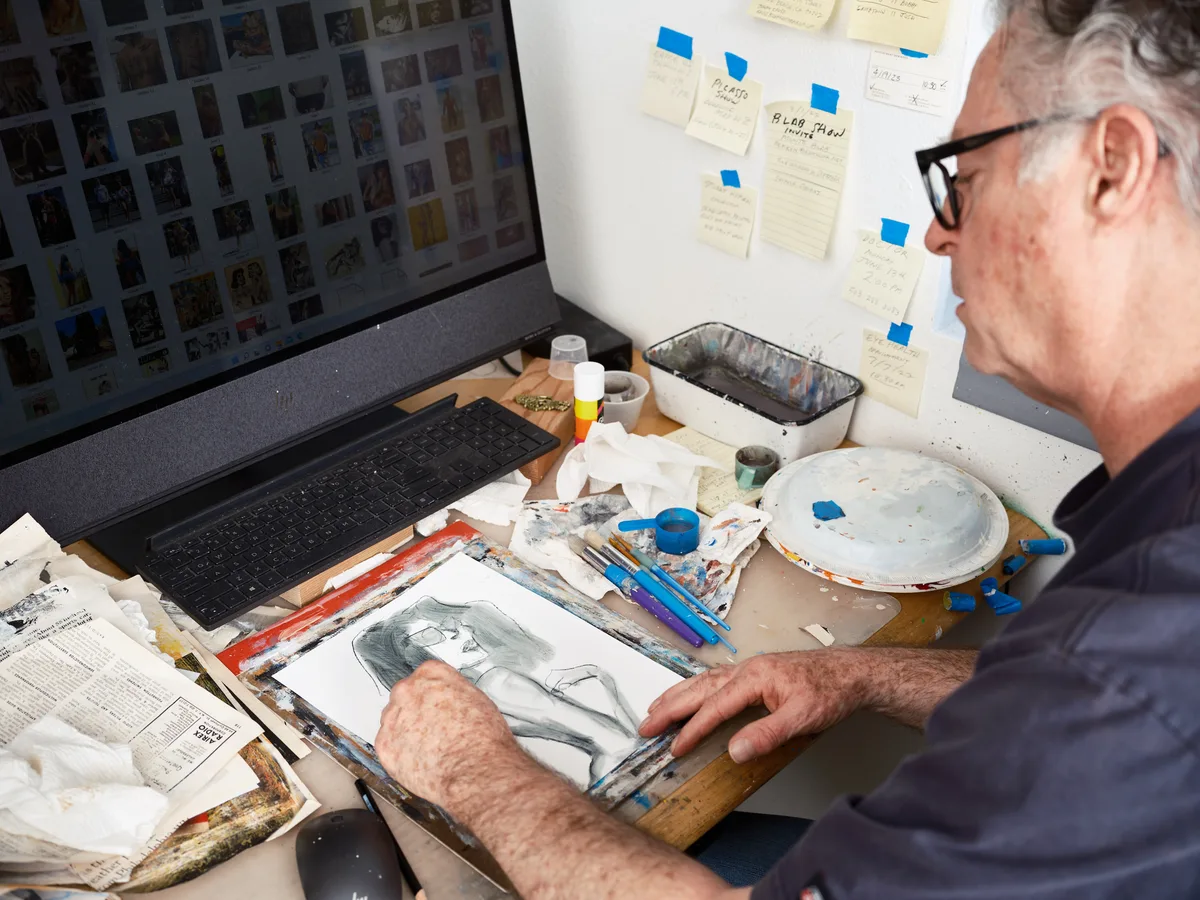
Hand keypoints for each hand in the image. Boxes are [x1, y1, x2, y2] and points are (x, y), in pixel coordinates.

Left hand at [375, 661, 518, 811]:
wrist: (473, 769)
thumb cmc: (482, 738)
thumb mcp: (477, 699)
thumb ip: (453, 693)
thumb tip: (450, 702)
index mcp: (431, 674)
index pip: (424, 676)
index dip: (432, 695)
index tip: (437, 705)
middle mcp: (408, 690)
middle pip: (405, 696)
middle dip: (416, 711)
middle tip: (433, 729)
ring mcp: (393, 717)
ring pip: (393, 720)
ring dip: (406, 731)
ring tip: (428, 748)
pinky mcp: (384, 744)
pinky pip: (387, 745)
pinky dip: (400, 753)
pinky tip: (419, 759)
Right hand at [638, 650, 867, 763]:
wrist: (850, 673)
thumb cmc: (829, 692)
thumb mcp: (802, 718)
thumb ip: (767, 734)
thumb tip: (734, 751)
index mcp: (754, 678)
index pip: (715, 707)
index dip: (693, 729)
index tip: (674, 747)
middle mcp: (746, 669)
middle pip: (699, 689)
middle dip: (670, 708)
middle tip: (646, 725)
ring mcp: (750, 669)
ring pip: (704, 681)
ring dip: (677, 695)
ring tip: (655, 708)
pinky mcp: (755, 673)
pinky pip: (716, 679)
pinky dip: (695, 688)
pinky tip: (690, 694)